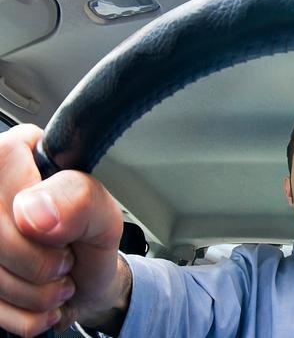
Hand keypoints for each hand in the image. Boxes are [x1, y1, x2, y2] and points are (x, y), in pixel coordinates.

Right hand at [0, 124, 124, 335]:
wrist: (87, 284)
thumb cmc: (88, 240)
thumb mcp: (103, 214)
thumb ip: (80, 200)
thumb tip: (33, 214)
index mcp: (12, 158)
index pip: (7, 178)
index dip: (37, 216)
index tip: (61, 228)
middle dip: (41, 262)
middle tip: (65, 259)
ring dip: (37, 292)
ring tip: (57, 278)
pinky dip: (27, 314)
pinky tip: (41, 300)